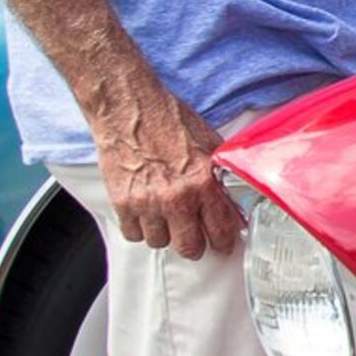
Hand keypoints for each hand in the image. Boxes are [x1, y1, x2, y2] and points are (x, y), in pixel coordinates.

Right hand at [90, 87, 245, 260]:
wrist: (130, 108)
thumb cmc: (168, 119)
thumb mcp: (209, 144)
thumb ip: (220, 176)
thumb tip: (231, 201)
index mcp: (203, 181)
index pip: (220, 230)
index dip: (223, 240)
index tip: (221, 241)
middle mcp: (176, 197)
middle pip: (189, 247)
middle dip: (195, 244)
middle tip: (194, 237)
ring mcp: (147, 202)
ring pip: (160, 242)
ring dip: (165, 233)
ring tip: (167, 217)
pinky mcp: (123, 202)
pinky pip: (134, 234)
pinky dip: (140, 228)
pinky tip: (146, 213)